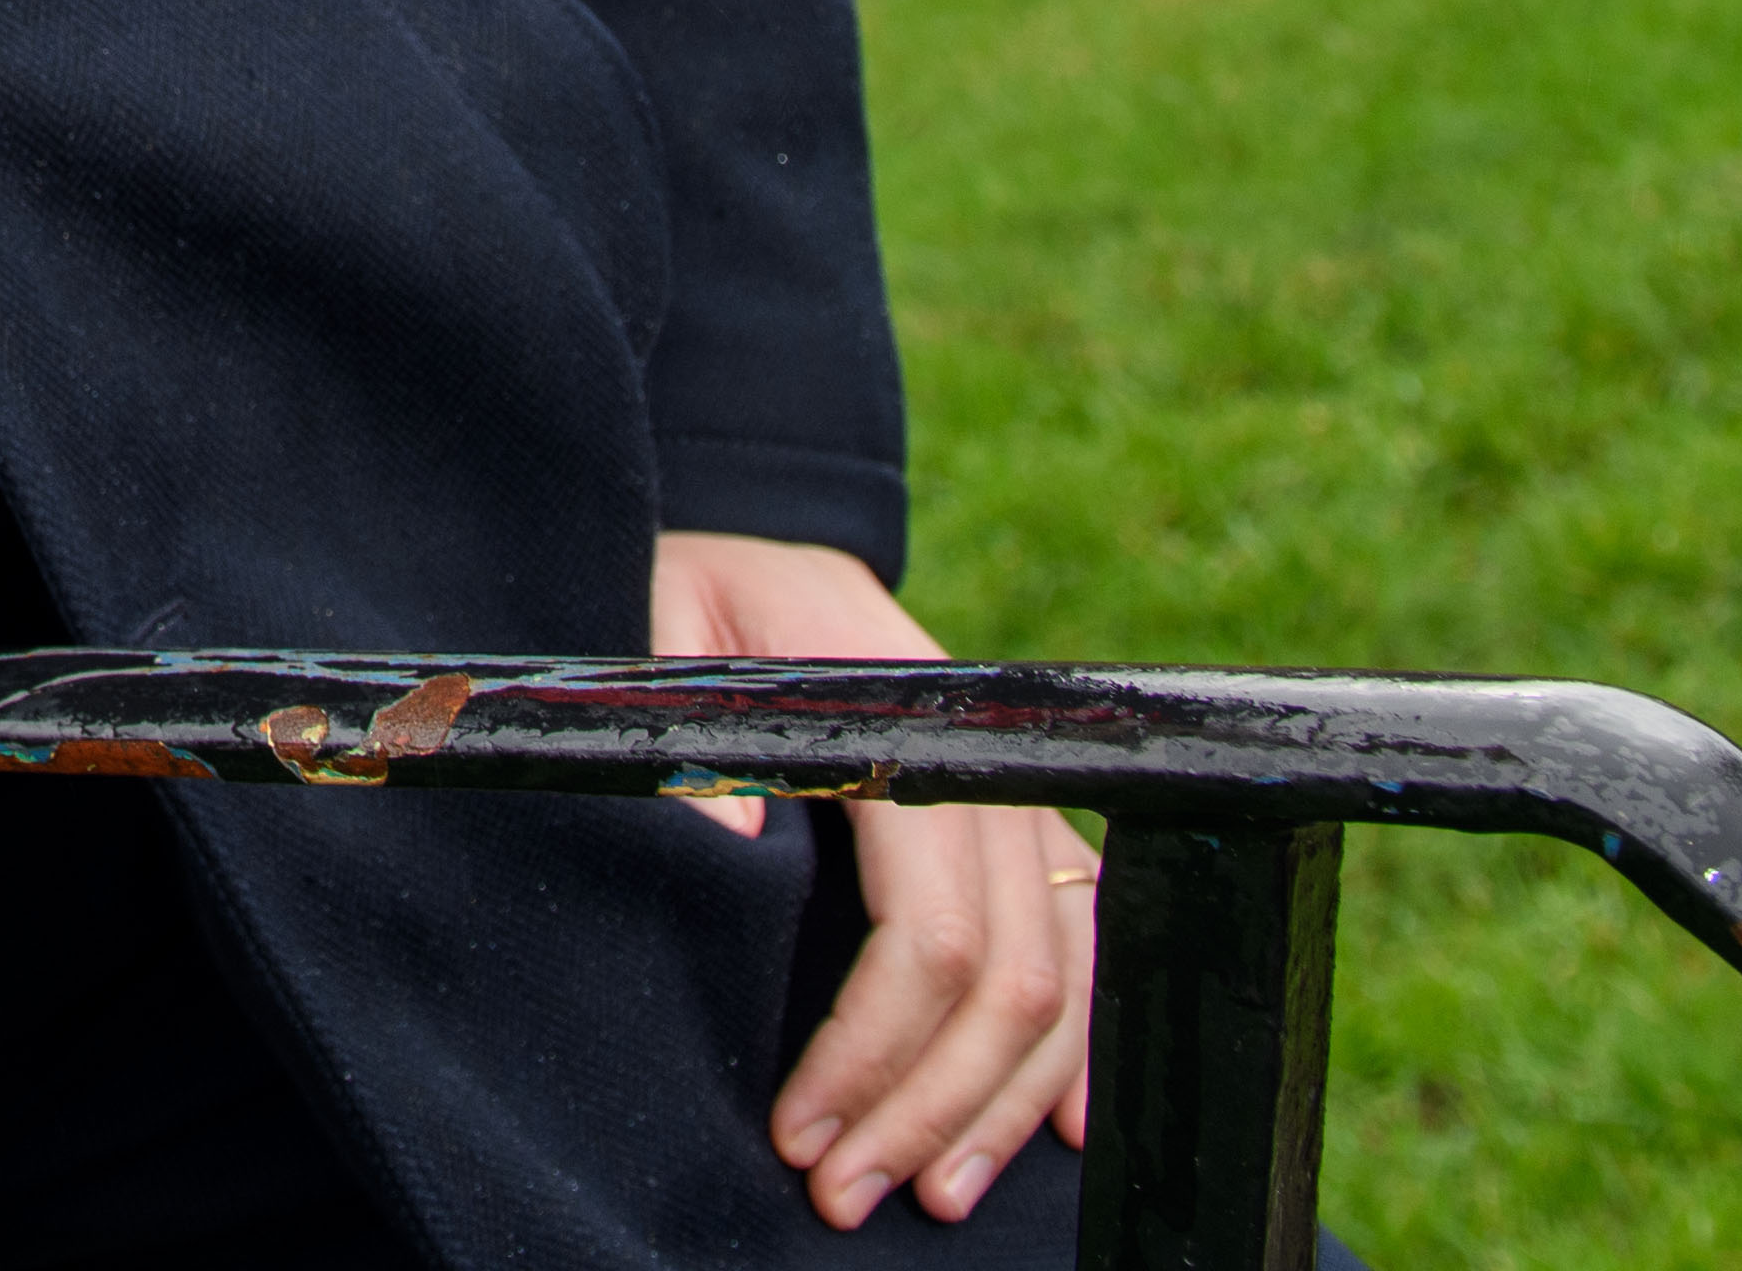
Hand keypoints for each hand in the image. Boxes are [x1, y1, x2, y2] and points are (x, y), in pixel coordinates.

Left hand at [655, 528, 1098, 1230]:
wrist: (751, 545)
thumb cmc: (689, 597)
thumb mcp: (654, 632)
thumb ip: (683, 729)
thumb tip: (737, 846)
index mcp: (896, 715)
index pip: (924, 927)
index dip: (871, 1048)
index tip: (800, 1131)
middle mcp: (980, 762)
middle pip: (1004, 978)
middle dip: (928, 1107)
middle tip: (846, 1195)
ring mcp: (1018, 795)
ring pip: (1059, 985)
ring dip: (1002, 1108)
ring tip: (927, 1192)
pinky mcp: (1026, 826)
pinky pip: (1087, 945)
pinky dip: (1079, 1048)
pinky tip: (1064, 1132)